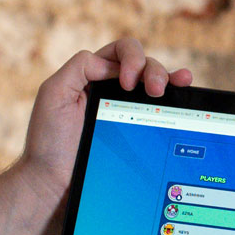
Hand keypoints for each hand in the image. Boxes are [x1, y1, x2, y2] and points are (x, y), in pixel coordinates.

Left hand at [21, 36, 194, 194]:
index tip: (126, 83)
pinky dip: (176, 92)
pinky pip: (162, 106)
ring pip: (155, 82)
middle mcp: (111, 89)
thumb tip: (112, 64)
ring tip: (174, 86)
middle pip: (144, 64)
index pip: (121, 52)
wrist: (55, 183)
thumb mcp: (53, 94)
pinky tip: (186, 86)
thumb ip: (78, 67)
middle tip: (155, 90)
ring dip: (167, 77)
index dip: (130, 58)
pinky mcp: (138, 129)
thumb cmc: (49, 141)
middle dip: (154, 70)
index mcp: (91, 77)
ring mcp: (127, 109)